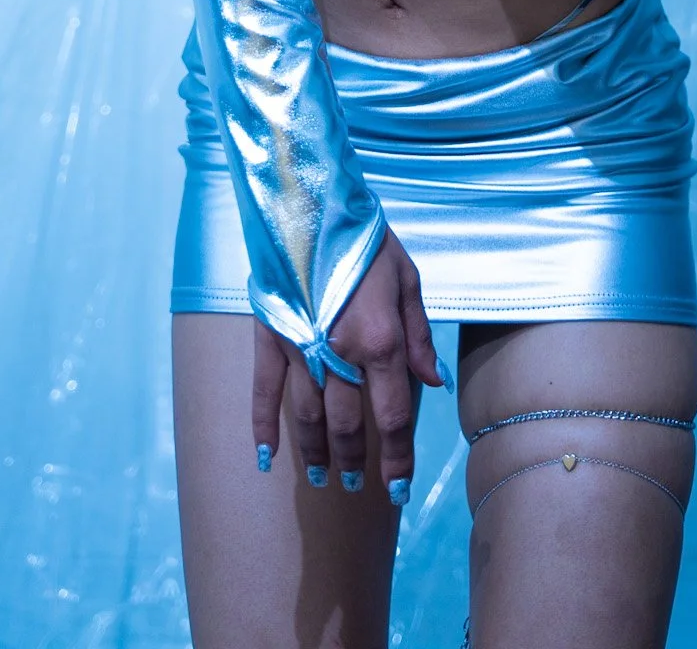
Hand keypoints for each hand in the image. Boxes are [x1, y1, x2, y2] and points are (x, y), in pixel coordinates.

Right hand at [251, 231, 443, 500]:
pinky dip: (263, 426)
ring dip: (316, 453)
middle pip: (347, 424)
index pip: (392, 417)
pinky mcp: (272, 337)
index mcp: (380, 340)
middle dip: (356, 460)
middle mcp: (340, 352)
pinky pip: (265, 392)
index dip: (396, 458)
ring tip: (322, 477)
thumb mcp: (408, 279)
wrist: (314, 205)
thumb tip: (433, 383)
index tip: (399, 490)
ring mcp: (301, 348)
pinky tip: (266, 456)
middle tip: (360, 485)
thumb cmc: (368, 240)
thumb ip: (418, 335)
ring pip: (308, 416)